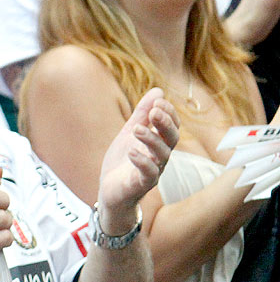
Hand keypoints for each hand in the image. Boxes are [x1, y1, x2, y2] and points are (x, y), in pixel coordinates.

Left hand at [96, 88, 179, 232]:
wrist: (109, 191)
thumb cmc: (122, 162)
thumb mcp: (129, 133)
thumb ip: (141, 114)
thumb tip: (157, 90)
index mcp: (158, 143)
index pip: (172, 126)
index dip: (168, 113)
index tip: (158, 101)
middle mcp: (160, 157)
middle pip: (172, 139)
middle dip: (165, 123)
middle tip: (154, 111)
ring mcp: (152, 172)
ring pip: (161, 155)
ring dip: (151, 139)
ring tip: (136, 129)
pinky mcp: (141, 185)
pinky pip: (148, 174)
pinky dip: (142, 162)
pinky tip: (132, 151)